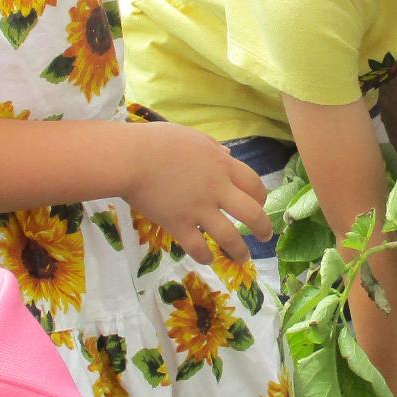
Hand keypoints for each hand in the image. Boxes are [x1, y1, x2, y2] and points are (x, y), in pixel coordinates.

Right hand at [123, 120, 271, 265]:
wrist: (130, 159)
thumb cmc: (157, 141)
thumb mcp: (192, 137)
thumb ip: (213, 148)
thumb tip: (228, 154)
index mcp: (222, 165)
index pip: (254, 183)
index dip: (262, 197)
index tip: (261, 204)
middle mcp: (217, 189)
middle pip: (252, 213)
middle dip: (263, 228)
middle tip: (266, 236)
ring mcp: (199, 209)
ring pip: (230, 236)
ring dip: (239, 250)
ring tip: (243, 258)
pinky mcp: (179, 224)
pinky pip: (197, 247)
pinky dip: (205, 256)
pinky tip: (208, 259)